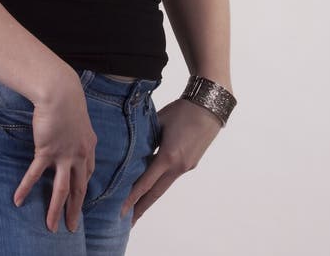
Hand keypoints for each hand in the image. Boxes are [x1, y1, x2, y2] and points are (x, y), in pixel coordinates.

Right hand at [12, 74, 97, 233]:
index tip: (79, 198)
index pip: (88, 173)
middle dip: (75, 209)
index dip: (83, 187)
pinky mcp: (47, 151)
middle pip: (79, 188)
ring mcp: (64, 155)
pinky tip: (18, 200)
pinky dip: (26, 188)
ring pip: (62, 189)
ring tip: (51, 227)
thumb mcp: (79, 118)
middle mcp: (80, 154)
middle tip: (71, 226)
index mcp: (89, 146)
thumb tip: (69, 133)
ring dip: (56, 210)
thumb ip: (76, 131)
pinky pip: (35, 175)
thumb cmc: (68, 99)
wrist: (60, 92)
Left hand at [120, 98, 222, 225]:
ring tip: (137, 207)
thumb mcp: (159, 121)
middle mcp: (178, 166)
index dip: (132, 198)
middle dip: (141, 208)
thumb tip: (133, 148)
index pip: (145, 183)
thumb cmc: (182, 110)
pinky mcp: (191, 163)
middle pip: (156, 193)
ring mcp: (186, 166)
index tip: (120, 211)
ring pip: (164, 186)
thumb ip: (146, 137)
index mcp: (168, 156)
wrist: (209, 107)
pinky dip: (161, 182)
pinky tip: (153, 183)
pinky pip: (172, 176)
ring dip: (151, 196)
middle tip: (127, 222)